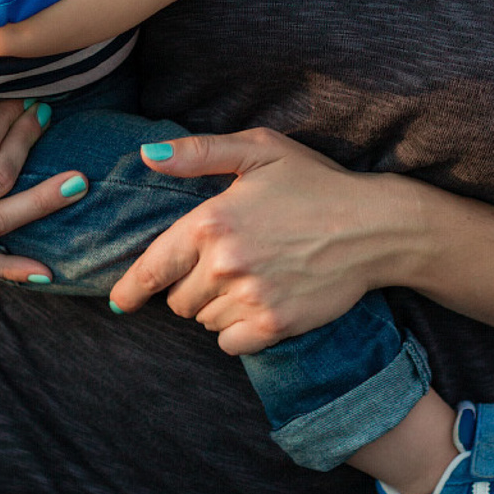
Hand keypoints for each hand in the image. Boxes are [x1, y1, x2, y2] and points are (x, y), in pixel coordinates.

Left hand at [108, 128, 390, 353]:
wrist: (374, 225)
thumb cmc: (314, 181)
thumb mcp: (258, 150)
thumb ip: (198, 153)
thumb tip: (147, 155)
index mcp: (211, 219)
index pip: (153, 266)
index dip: (130, 289)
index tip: (119, 302)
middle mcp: (224, 262)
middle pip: (178, 299)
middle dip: (190, 285)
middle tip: (226, 263)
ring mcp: (250, 296)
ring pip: (204, 320)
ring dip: (215, 306)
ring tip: (251, 276)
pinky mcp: (274, 324)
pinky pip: (230, 343)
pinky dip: (237, 329)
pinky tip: (260, 301)